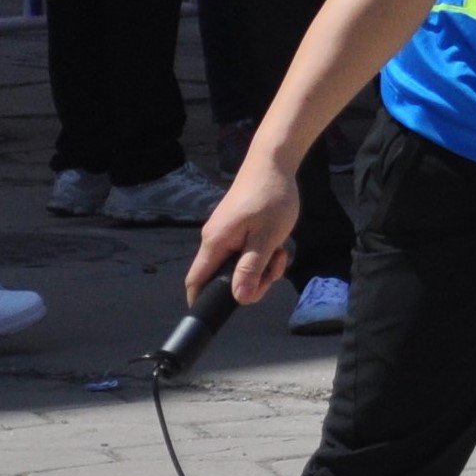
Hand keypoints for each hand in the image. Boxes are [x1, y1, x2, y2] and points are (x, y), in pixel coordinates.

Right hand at [186, 156, 299, 305]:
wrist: (274, 163)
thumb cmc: (270, 197)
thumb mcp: (266, 238)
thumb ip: (251, 269)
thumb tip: (240, 298)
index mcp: (215, 243)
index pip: (196, 281)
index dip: (202, 302)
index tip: (220, 313)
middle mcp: (214, 240)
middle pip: (224, 278)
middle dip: (251, 282)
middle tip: (274, 268)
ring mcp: (226, 234)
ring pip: (239, 266)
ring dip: (262, 267)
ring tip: (280, 252)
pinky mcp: (237, 229)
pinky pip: (246, 253)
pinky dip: (262, 255)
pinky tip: (278, 244)